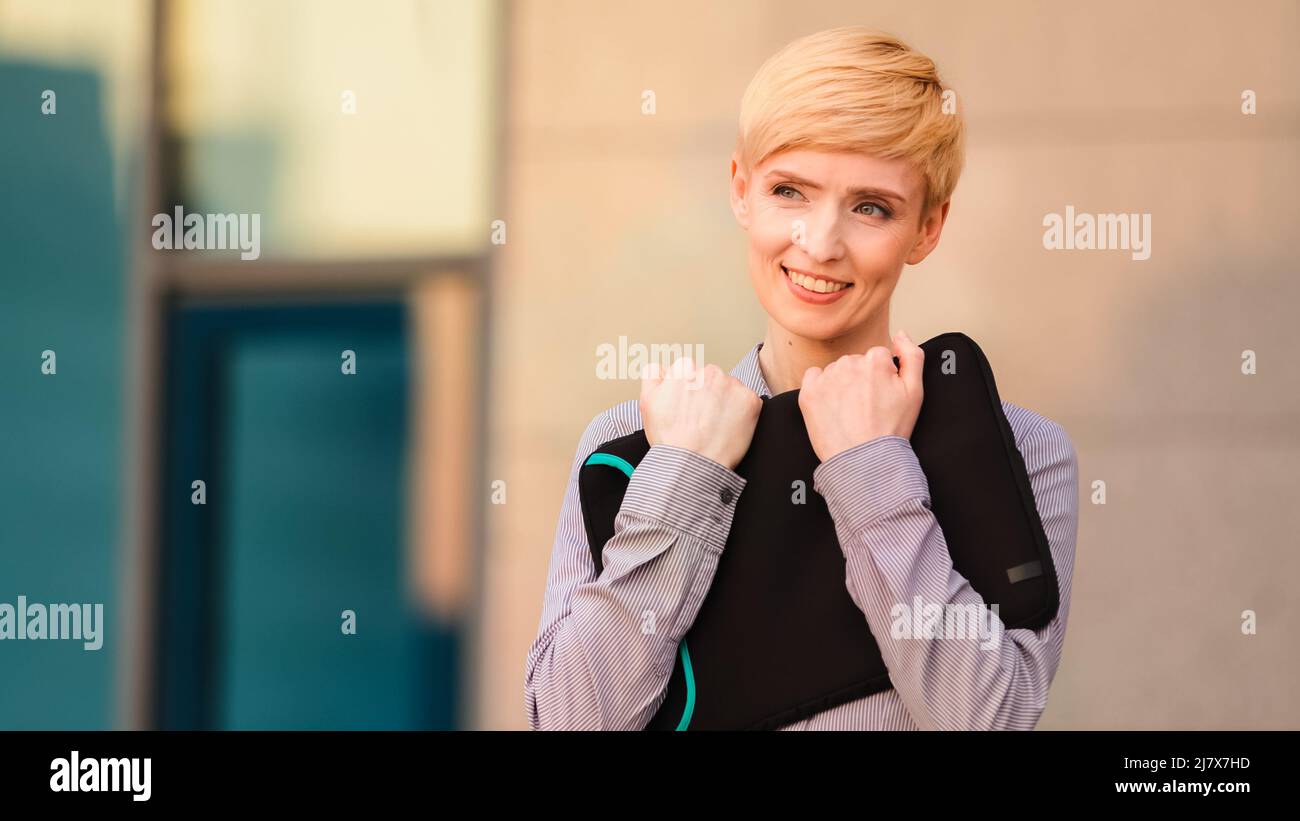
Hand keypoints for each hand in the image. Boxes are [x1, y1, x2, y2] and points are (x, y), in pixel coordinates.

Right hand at [640, 356, 761, 469]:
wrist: (691, 465)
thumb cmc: (670, 440)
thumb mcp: (647, 402)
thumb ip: (652, 377)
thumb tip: (662, 368)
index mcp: (683, 369)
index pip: (687, 370)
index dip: (686, 390)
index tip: (687, 405)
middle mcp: (708, 371)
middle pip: (709, 378)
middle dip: (707, 393)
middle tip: (700, 418)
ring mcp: (731, 385)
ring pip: (729, 388)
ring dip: (725, 401)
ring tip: (714, 425)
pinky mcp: (749, 400)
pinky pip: (747, 401)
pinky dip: (742, 413)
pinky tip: (728, 428)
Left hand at [798, 330, 924, 462]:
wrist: (863, 460)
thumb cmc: (890, 429)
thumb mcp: (915, 392)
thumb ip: (912, 356)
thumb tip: (901, 334)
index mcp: (875, 360)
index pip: (878, 358)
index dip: (882, 379)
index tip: (881, 397)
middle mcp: (849, 363)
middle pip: (855, 363)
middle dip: (861, 380)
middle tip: (867, 408)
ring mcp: (827, 377)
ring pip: (835, 371)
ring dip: (841, 385)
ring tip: (850, 411)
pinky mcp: (809, 392)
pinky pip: (813, 377)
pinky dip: (820, 388)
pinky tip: (831, 406)